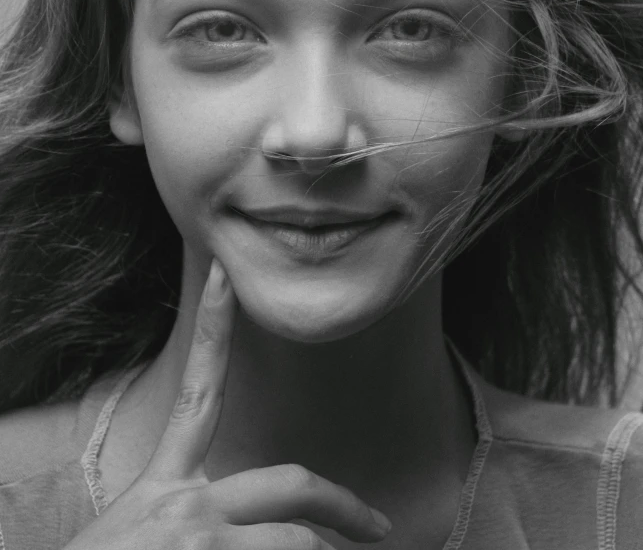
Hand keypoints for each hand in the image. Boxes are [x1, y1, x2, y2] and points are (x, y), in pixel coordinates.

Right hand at [64, 258, 391, 549]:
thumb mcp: (140, 524)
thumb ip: (189, 503)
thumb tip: (252, 522)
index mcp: (165, 480)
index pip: (202, 389)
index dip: (214, 326)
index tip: (225, 275)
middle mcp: (185, 501)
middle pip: (289, 483)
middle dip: (342, 504)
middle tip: (376, 527)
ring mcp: (198, 538)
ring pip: (295, 541)